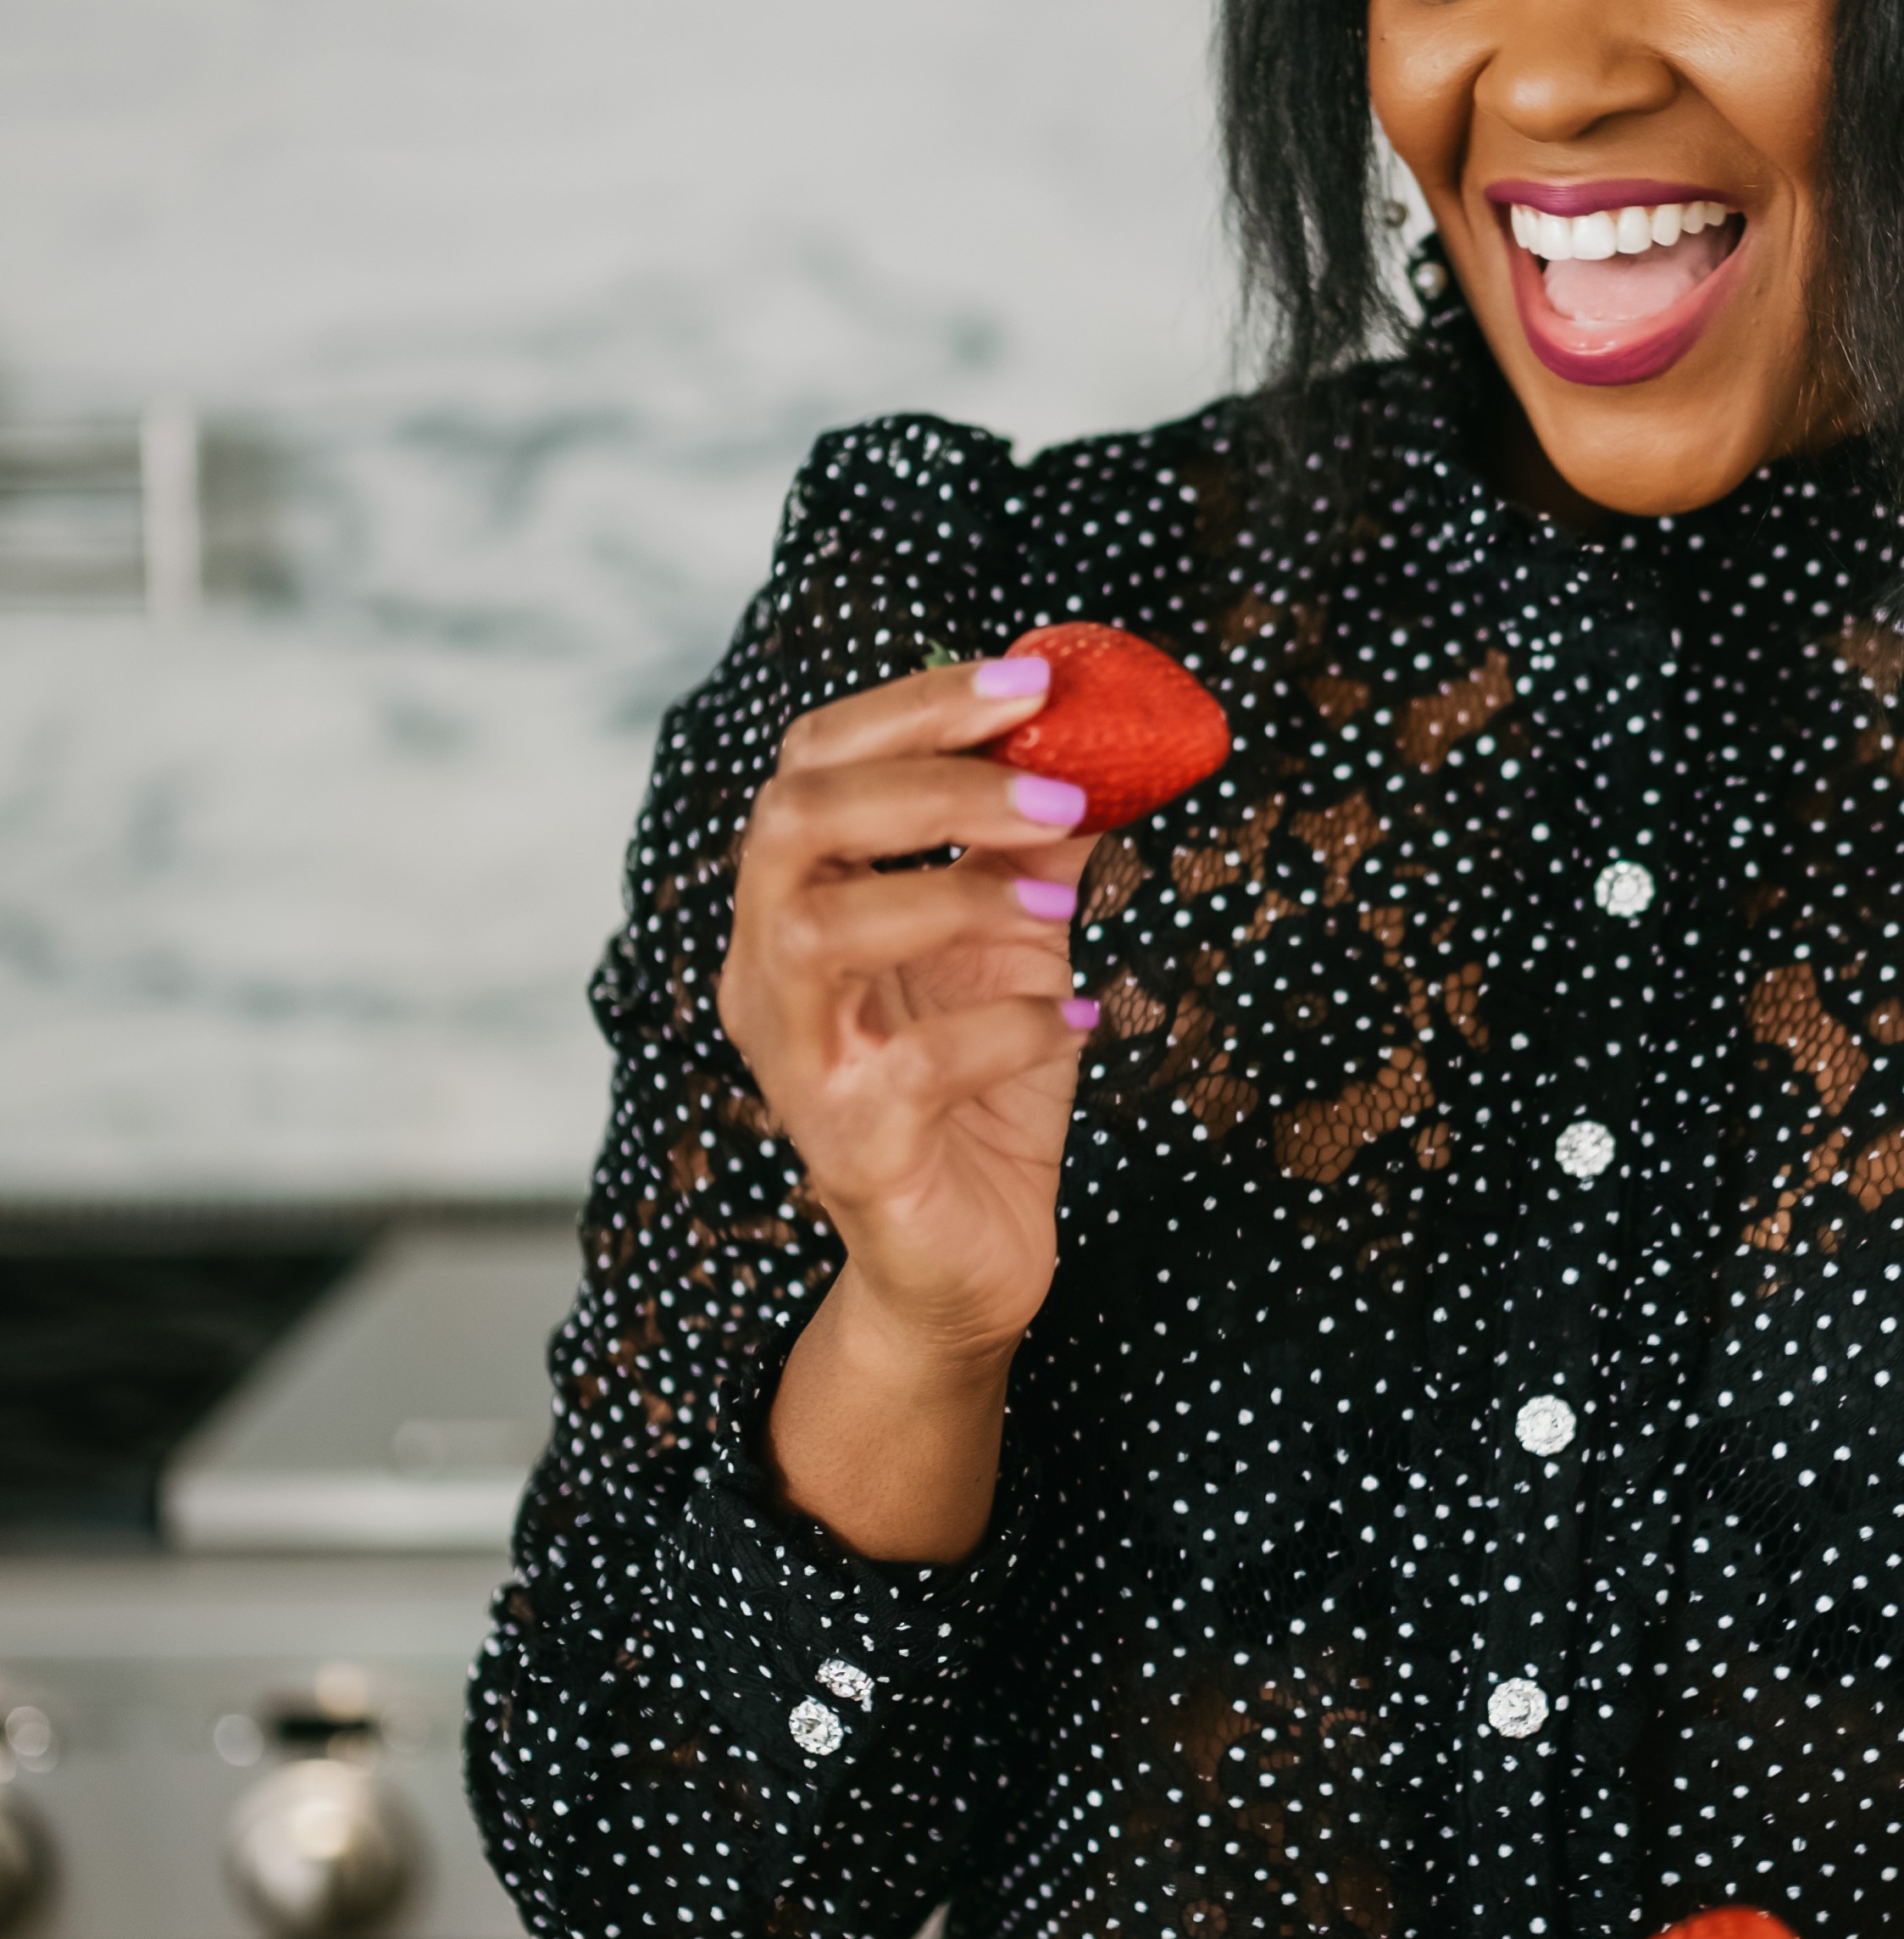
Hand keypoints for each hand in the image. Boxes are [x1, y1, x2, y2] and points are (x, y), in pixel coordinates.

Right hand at [716, 649, 1097, 1554]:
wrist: (965, 1258)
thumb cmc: (981, 1087)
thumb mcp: (1020, 943)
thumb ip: (1036, 843)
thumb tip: (1099, 728)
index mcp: (798, 901)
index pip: (812, 760)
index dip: (916, 705)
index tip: (1034, 679)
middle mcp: (769, 971)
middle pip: (793, 821)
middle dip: (934, 784)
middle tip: (1061, 790)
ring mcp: (799, 1062)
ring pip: (822, 932)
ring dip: (959, 897)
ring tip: (1060, 910)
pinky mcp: (851, 1148)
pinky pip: (914, 1064)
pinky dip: (1010, 1027)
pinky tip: (1077, 1018)